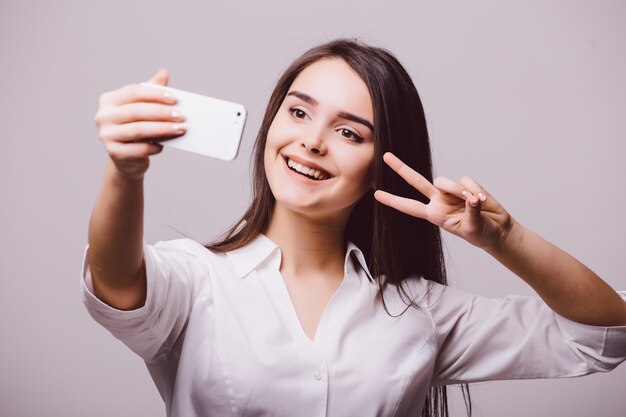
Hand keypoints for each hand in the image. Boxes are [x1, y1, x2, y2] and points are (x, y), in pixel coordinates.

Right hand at [94, 69, 186, 179]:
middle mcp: (103, 116)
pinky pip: (138, 149)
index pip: (133, 92)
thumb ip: (151, 90)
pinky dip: (153, 147)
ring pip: (138, 130)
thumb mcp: (142, 107)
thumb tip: (164, 72)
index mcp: (108, 100)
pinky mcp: (113, 153)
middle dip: (162, 113)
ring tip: (180, 129)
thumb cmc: (137, 127)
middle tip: (182, 116)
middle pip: (137, 111)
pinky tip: (164, 146)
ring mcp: (106, 135)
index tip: (176, 100)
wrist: (127, 157)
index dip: (155, 94)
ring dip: (162, 129)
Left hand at [374, 152, 511, 249]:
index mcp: (434, 214)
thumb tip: (471, 197)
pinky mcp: (465, 184)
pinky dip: (474, 189)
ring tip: (475, 201)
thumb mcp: (473, 228)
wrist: (496, 229)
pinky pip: (465, 180)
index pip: (409, 207)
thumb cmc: (480, 233)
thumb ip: (471, 212)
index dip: (393, 201)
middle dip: (401, 168)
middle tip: (385, 156)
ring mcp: (451, 191)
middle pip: (416, 181)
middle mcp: (438, 200)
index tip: (376, 195)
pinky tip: (482, 199)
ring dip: (459, 190)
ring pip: (445, 181)